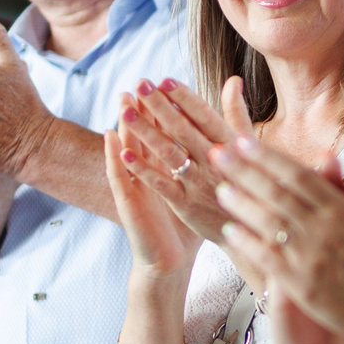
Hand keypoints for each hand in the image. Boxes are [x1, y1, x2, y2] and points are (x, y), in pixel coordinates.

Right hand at [105, 93, 204, 282]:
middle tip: (141, 83)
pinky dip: (115, 158)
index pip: (168, 133)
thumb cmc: (188, 225)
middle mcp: (151, 173)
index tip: (170, 82)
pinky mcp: (129, 203)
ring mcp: (137, 186)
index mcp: (169, 168)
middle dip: (145, 110)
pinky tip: (111, 139)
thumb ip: (214, 161)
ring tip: (123, 101)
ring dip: (126, 126)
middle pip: (147, 136)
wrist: (171, 262)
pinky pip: (120, 178)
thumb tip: (232, 139)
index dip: (169, 110)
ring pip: (130, 151)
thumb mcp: (205, 189)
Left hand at [120, 77, 254, 258]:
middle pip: (183, 129)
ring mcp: (199, 184)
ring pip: (169, 153)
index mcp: (230, 145)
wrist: (254, 230)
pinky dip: (143, 169)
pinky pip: (161, 184)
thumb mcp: (249, 147)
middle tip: (140, 84)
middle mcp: (215, 162)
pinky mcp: (186, 205)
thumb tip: (233, 80)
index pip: (205, 116)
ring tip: (125, 112)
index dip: (185, 97)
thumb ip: (237, 113)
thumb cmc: (250, 182)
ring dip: (146, 132)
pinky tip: (124, 154)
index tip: (165, 80)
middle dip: (160, 106)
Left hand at [212, 138, 343, 343]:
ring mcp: (309, 255)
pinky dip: (248, 242)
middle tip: (219, 153)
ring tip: (220, 189)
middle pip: (276, 192)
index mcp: (343, 209)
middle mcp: (322, 228)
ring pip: (267, 221)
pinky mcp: (300, 283)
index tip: (244, 142)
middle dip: (244, 171)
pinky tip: (231, 231)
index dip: (268, 158)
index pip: (298, 176)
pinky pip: (268, 257)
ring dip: (241, 203)